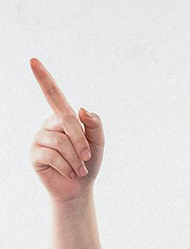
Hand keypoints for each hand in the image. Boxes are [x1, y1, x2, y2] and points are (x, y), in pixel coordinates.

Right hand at [28, 58, 105, 203]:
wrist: (79, 188)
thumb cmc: (88, 163)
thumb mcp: (98, 143)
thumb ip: (95, 125)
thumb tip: (82, 109)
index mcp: (63, 118)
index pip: (52, 94)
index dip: (43, 78)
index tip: (33, 60)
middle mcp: (48, 125)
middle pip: (67, 122)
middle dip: (82, 142)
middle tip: (88, 158)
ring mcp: (39, 138)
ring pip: (61, 141)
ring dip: (76, 158)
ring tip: (78, 168)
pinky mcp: (34, 154)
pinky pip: (53, 155)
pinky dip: (68, 167)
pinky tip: (70, 173)